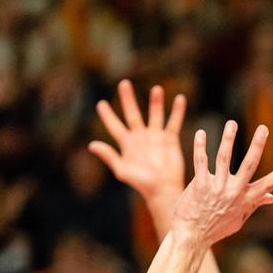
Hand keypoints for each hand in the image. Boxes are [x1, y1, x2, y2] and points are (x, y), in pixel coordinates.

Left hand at [91, 80, 186, 201]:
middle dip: (128, 99)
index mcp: (126, 144)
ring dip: (156, 102)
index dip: (107, 115)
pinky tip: (180, 99)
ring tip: (157, 89)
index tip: (100, 103)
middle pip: (133, 114)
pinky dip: (177, 111)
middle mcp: (140, 137)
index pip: (114, 126)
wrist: (163, 190)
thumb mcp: (122, 170)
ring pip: (155, 115)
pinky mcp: (170, 140)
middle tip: (124, 83)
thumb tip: (92, 145)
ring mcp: (156, 137)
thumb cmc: (141, 183)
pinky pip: (173, 122)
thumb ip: (109, 156)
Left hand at [172, 121, 272, 244]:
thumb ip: (254, 205)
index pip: (268, 184)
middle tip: (264, 129)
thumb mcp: (238, 219)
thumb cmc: (215, 228)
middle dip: (257, 145)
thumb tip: (271, 197)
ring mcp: (217, 187)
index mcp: (245, 200)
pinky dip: (201, 146)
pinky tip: (201, 134)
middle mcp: (233, 192)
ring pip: (224, 157)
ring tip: (232, 123)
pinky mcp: (200, 185)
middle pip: (249, 164)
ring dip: (229, 138)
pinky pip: (201, 161)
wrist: (191, 236)